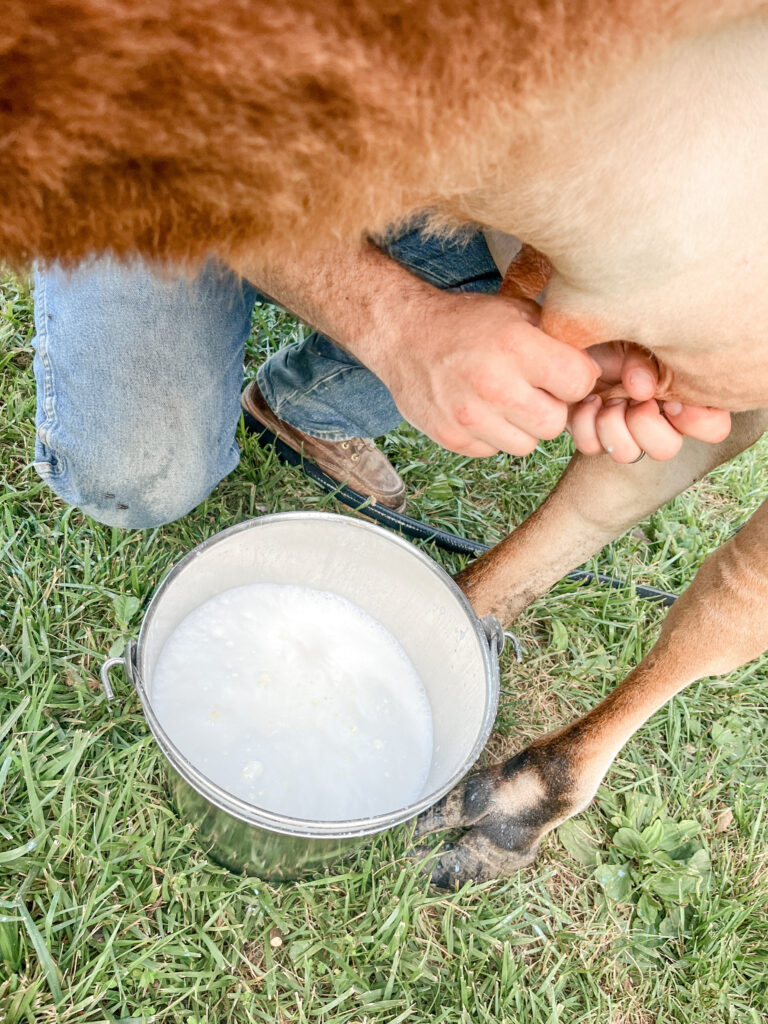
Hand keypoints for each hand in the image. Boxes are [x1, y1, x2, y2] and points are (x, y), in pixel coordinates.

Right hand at [372, 291, 600, 456]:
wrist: (403, 334)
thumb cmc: (468, 322)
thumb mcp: (518, 314)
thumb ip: (563, 342)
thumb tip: (621, 368)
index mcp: (516, 346)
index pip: (580, 383)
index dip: (575, 379)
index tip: (560, 371)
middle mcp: (492, 384)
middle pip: (555, 424)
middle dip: (550, 409)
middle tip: (531, 389)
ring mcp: (468, 416)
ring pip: (526, 445)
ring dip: (521, 426)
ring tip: (502, 398)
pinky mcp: (451, 437)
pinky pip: (493, 451)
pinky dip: (491, 435)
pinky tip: (478, 407)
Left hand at [569, 342, 731, 461]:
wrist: (581, 344)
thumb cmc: (619, 339)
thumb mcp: (636, 341)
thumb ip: (645, 361)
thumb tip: (642, 389)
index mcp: (685, 398)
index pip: (713, 429)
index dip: (695, 421)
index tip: (671, 400)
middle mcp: (660, 423)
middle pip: (666, 450)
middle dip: (644, 424)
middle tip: (632, 399)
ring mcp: (626, 434)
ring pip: (627, 454)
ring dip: (612, 424)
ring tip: (607, 398)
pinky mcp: (595, 437)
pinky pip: (592, 447)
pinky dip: (586, 422)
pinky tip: (589, 400)